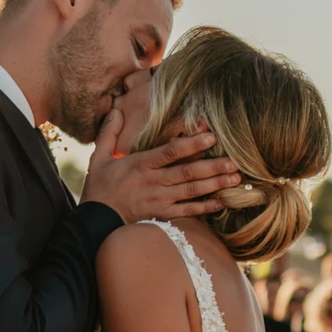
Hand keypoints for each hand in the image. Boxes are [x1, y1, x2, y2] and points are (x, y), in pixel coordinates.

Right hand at [82, 104, 243, 223]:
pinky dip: (204, 209)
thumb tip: (116, 109)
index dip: (191, 144)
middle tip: (235, 161)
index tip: (211, 136)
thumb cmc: (99, 189)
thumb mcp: (99, 158)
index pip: (170, 152)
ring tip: (235, 179)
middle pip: (187, 172)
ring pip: (191, 191)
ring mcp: (158, 200)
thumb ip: (109, 133)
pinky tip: (220, 203)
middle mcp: (153, 182)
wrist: (95, 222)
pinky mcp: (161, 216)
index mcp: (140, 164)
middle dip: (212, 166)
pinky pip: (186, 212)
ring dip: (214, 185)